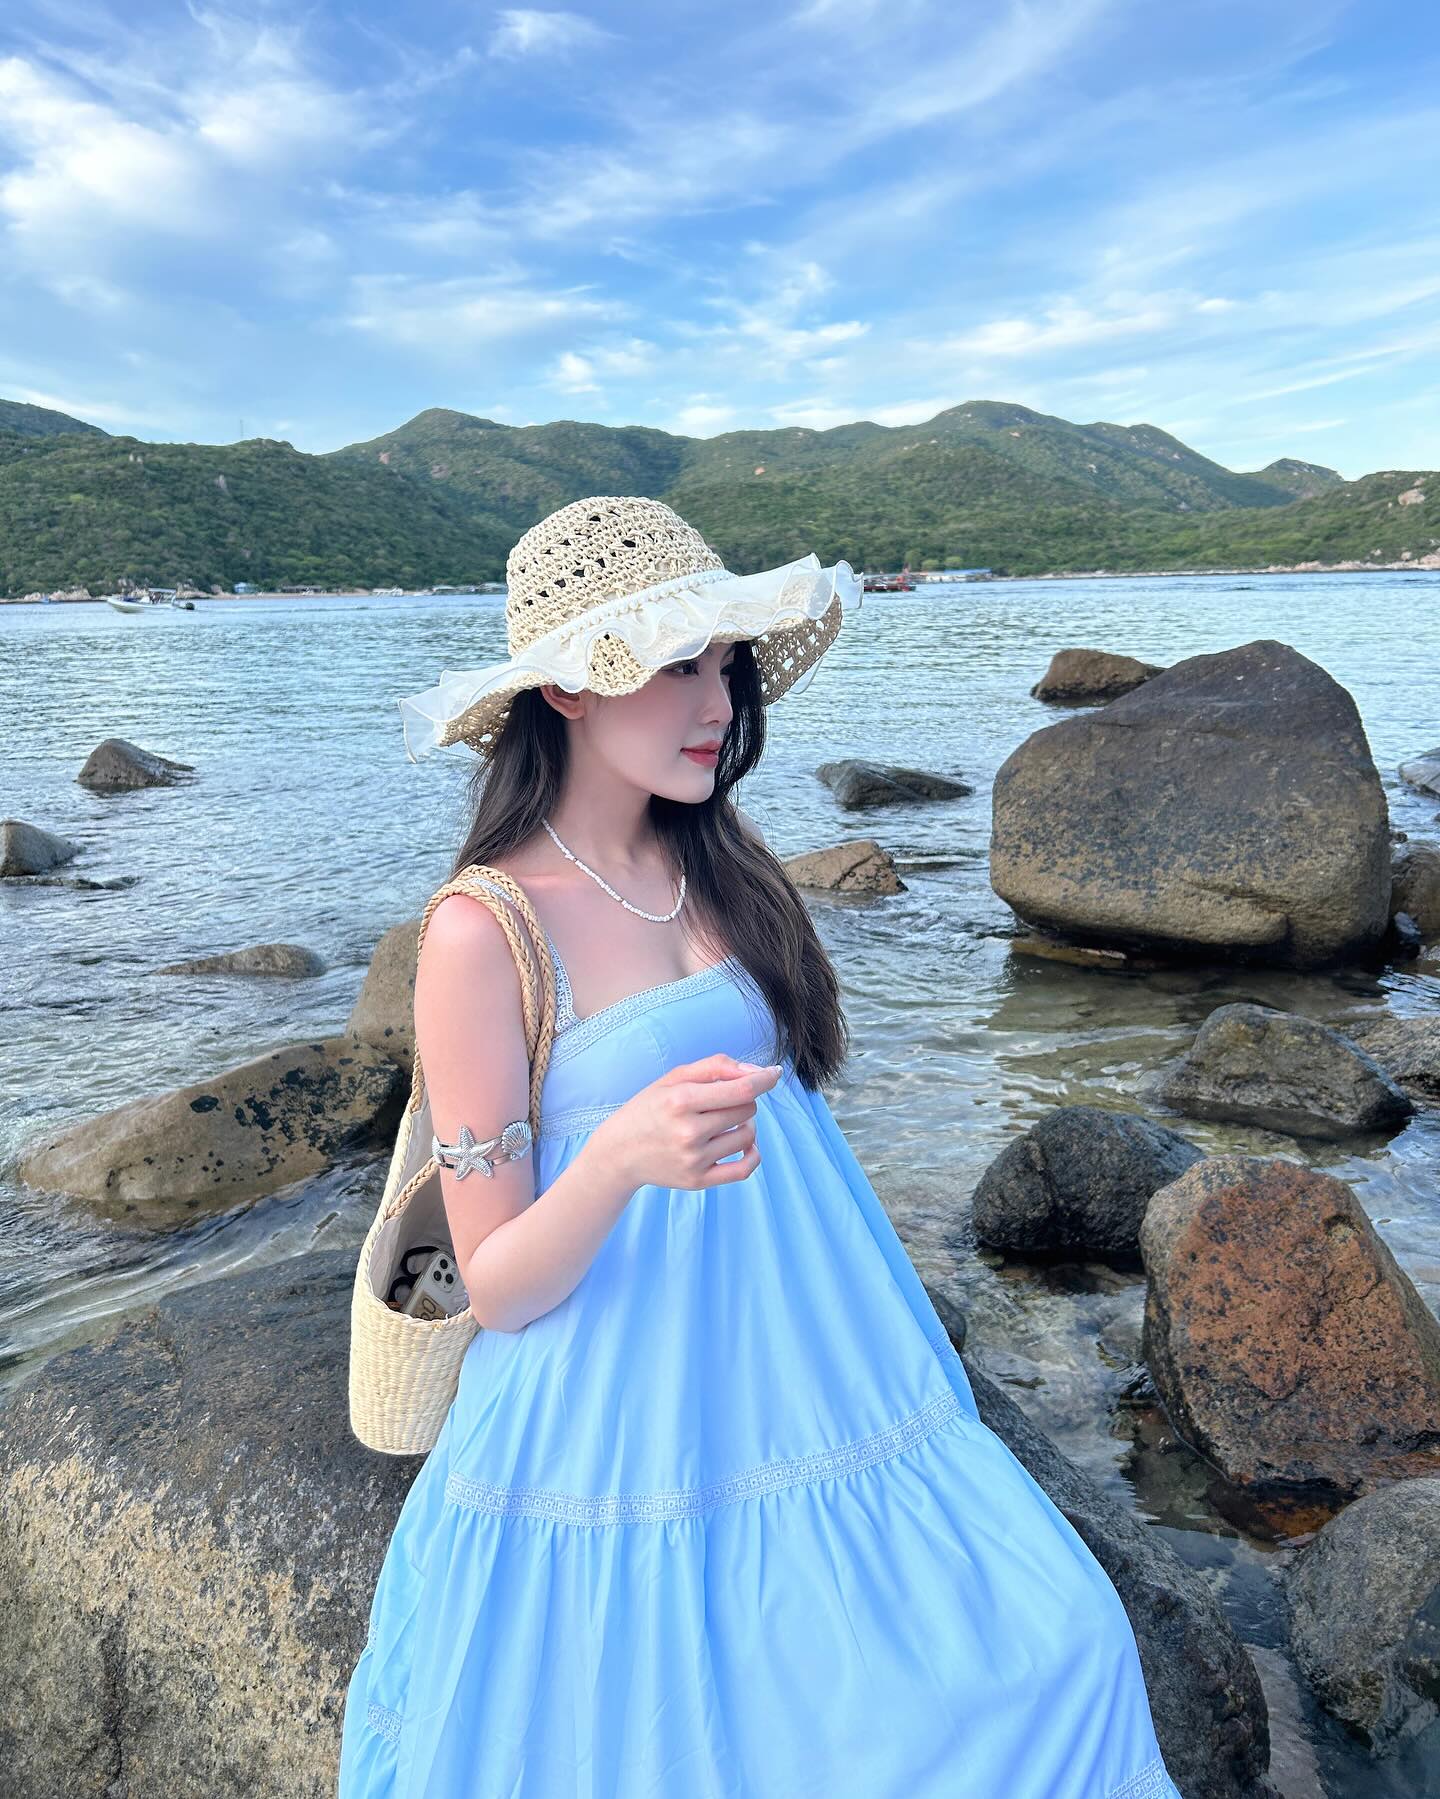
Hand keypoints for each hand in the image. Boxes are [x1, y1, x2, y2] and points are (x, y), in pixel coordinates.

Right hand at [595, 1053, 782, 1191]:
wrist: (618, 1153)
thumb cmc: (649, 1109)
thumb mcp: (673, 1079)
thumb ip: (715, 1067)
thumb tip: (756, 1071)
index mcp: (681, 1100)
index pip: (741, 1089)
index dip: (764, 1079)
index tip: (774, 1074)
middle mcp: (688, 1131)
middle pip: (746, 1109)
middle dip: (742, 1100)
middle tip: (722, 1102)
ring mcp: (694, 1159)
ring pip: (747, 1135)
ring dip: (744, 1125)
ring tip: (723, 1122)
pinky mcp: (698, 1181)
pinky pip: (744, 1169)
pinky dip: (753, 1154)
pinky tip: (746, 1145)